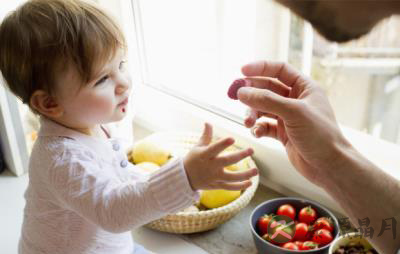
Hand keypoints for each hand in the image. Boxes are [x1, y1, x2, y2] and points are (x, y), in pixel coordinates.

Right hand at [183, 123, 257, 190]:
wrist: (184, 178)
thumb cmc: (192, 159)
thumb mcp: (197, 147)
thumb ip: (206, 135)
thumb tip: (208, 122)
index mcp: (205, 155)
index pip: (214, 148)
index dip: (223, 144)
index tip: (233, 138)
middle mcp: (210, 166)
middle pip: (227, 161)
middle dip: (240, 156)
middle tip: (251, 150)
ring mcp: (214, 177)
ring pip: (231, 177)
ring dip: (244, 175)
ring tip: (256, 170)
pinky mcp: (216, 185)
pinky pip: (230, 187)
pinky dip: (240, 186)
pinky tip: (250, 182)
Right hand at [235, 61, 351, 186]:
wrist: (329, 166)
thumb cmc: (320, 135)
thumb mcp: (293, 112)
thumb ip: (266, 100)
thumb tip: (242, 92)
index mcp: (304, 88)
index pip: (279, 70)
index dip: (260, 67)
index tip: (242, 70)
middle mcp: (296, 100)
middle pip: (267, 88)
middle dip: (251, 93)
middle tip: (235, 96)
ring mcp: (288, 117)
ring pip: (263, 108)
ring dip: (252, 113)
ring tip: (248, 122)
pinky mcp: (283, 133)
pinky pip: (265, 125)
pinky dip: (258, 127)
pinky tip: (257, 132)